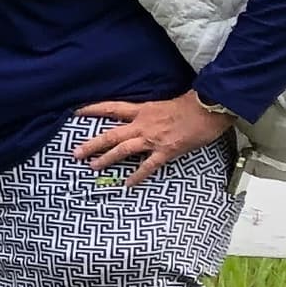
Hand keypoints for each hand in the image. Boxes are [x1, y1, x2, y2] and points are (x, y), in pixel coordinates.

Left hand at [73, 94, 236, 185]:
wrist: (210, 108)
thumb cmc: (193, 103)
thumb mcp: (166, 103)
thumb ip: (152, 111)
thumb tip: (148, 115)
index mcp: (142, 110)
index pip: (111, 108)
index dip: (92, 109)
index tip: (75, 112)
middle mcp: (143, 124)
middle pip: (110, 134)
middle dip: (91, 144)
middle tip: (75, 153)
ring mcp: (153, 139)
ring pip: (123, 150)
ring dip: (106, 159)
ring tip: (92, 167)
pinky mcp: (166, 151)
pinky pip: (148, 166)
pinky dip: (137, 175)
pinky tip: (128, 184)